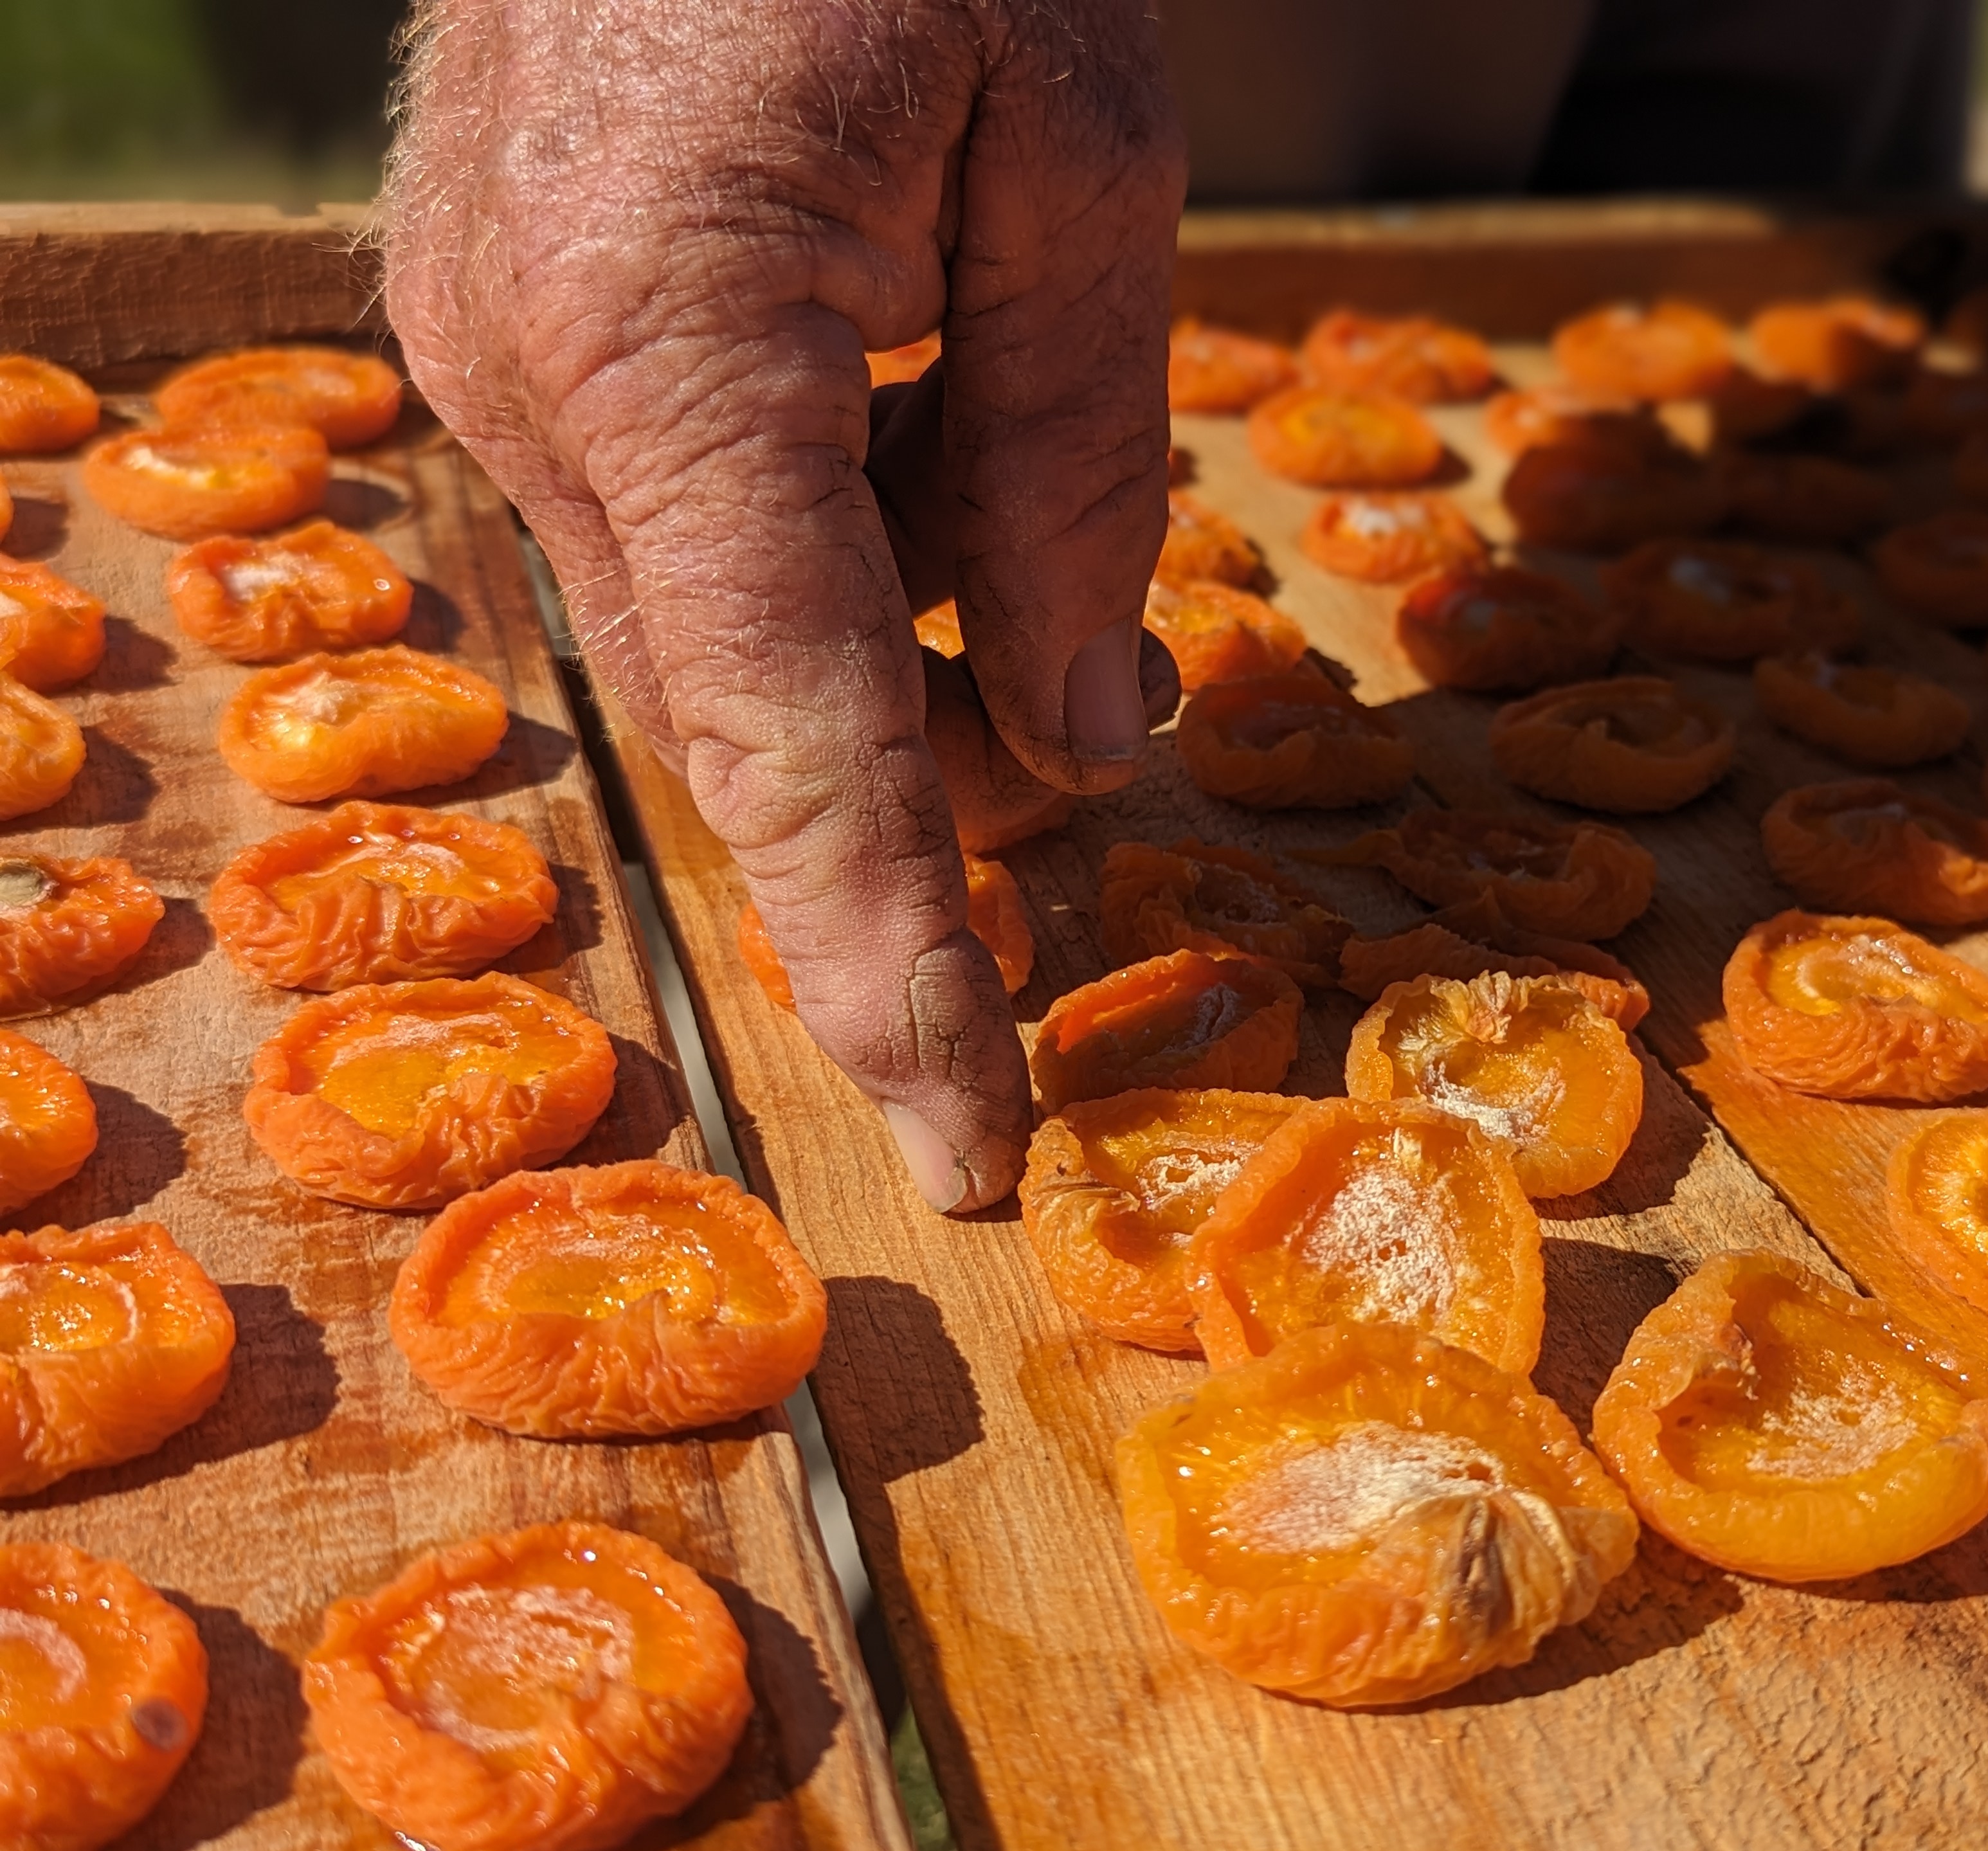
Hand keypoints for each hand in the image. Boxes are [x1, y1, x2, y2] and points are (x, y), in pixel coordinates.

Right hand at [384, 0, 1184, 1209]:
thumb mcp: (1083, 155)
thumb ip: (1074, 473)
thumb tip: (1074, 749)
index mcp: (665, 333)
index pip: (797, 739)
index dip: (893, 962)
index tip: (971, 1143)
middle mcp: (528, 377)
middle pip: (746, 718)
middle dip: (915, 813)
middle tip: (1072, 819)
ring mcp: (488, 352)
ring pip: (711, 641)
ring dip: (876, 674)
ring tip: (1012, 547)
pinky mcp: (506, 328)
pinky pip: (678, 539)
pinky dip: (817, 570)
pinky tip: (915, 470)